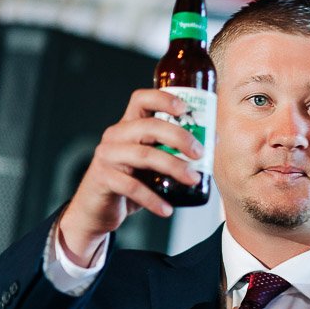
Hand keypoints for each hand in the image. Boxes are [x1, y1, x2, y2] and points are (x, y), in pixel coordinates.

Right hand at [57, 89, 203, 265]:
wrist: (97, 208)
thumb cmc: (129, 179)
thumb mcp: (152, 161)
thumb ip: (173, 149)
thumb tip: (212, 141)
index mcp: (129, 125)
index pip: (141, 99)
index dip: (163, 99)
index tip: (185, 108)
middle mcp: (116, 135)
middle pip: (149, 126)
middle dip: (179, 137)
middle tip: (200, 153)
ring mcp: (108, 156)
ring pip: (144, 155)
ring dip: (174, 167)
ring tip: (194, 180)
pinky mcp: (103, 178)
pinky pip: (132, 187)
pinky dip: (153, 199)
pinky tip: (167, 209)